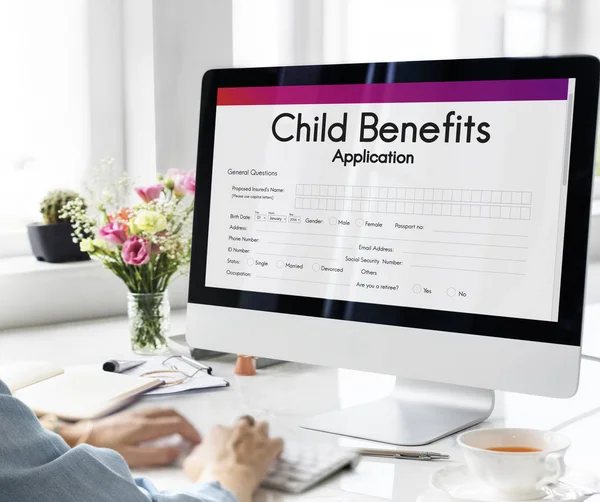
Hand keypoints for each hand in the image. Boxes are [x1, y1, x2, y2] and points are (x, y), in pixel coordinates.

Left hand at [61, 408, 200, 467]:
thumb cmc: (103, 447)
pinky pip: (156, 411)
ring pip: (165, 410)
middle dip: (187, 424)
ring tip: (182, 430)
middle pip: (174, 414)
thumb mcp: (130, 457)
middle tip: (193, 436)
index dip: (190, 432)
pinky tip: (163, 425)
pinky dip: (167, 416)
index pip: (177, 424)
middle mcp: (144, 416)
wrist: (80, 436)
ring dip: (178, 419)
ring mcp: (137, 413)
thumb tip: (176, 451)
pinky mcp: (130, 414)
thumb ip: (155, 454)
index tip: (197, 441)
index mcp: (146, 425)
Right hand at [183, 416, 282, 501]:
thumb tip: (200, 451)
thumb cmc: (206, 473)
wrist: (226, 481)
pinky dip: (277, 448)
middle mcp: (238, 427)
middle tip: (243, 446)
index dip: (225, 440)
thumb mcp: (191, 462)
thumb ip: (198, 451)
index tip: (225, 450)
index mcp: (219, 430)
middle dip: (245, 432)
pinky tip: (274, 455)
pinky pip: (278, 442)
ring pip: (263, 426)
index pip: (223, 429)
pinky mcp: (268, 446)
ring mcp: (255, 435)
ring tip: (260, 446)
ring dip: (262, 434)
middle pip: (245, 423)